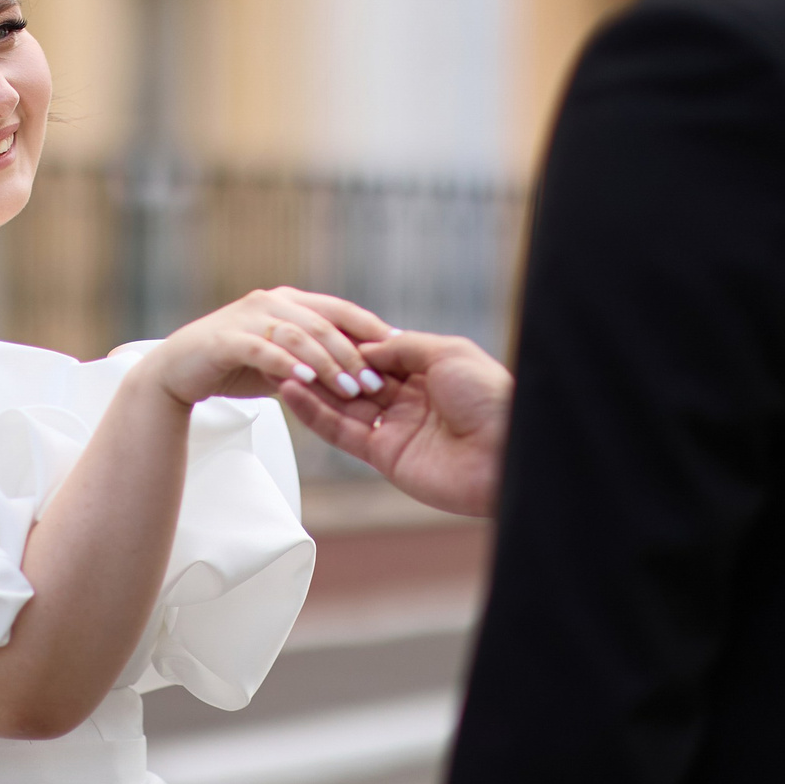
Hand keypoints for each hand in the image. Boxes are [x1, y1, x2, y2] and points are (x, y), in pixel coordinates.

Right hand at [141, 287, 396, 407]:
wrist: (178, 371)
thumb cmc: (232, 365)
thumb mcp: (282, 361)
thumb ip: (313, 360)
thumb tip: (358, 373)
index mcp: (290, 302)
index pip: (340, 310)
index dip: (371, 327)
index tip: (400, 349)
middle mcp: (272, 302)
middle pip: (324, 322)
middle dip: (354, 353)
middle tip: (378, 382)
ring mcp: (248, 318)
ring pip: (299, 335)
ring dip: (327, 363)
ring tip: (350, 388)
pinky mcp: (227, 339)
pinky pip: (263, 350)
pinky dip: (286, 364)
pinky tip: (305, 381)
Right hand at [283, 331, 510, 518]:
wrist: (506, 454)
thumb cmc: (489, 398)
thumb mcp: (446, 353)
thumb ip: (402, 347)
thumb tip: (367, 346)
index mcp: (428, 372)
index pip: (376, 354)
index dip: (348, 343)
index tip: (317, 327)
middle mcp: (409, 400)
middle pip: (355, 378)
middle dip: (325, 364)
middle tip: (291, 346)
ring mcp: (394, 428)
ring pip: (341, 404)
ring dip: (311, 387)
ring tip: (278, 366)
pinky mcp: (383, 456)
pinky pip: (341, 431)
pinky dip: (313, 413)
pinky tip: (291, 391)